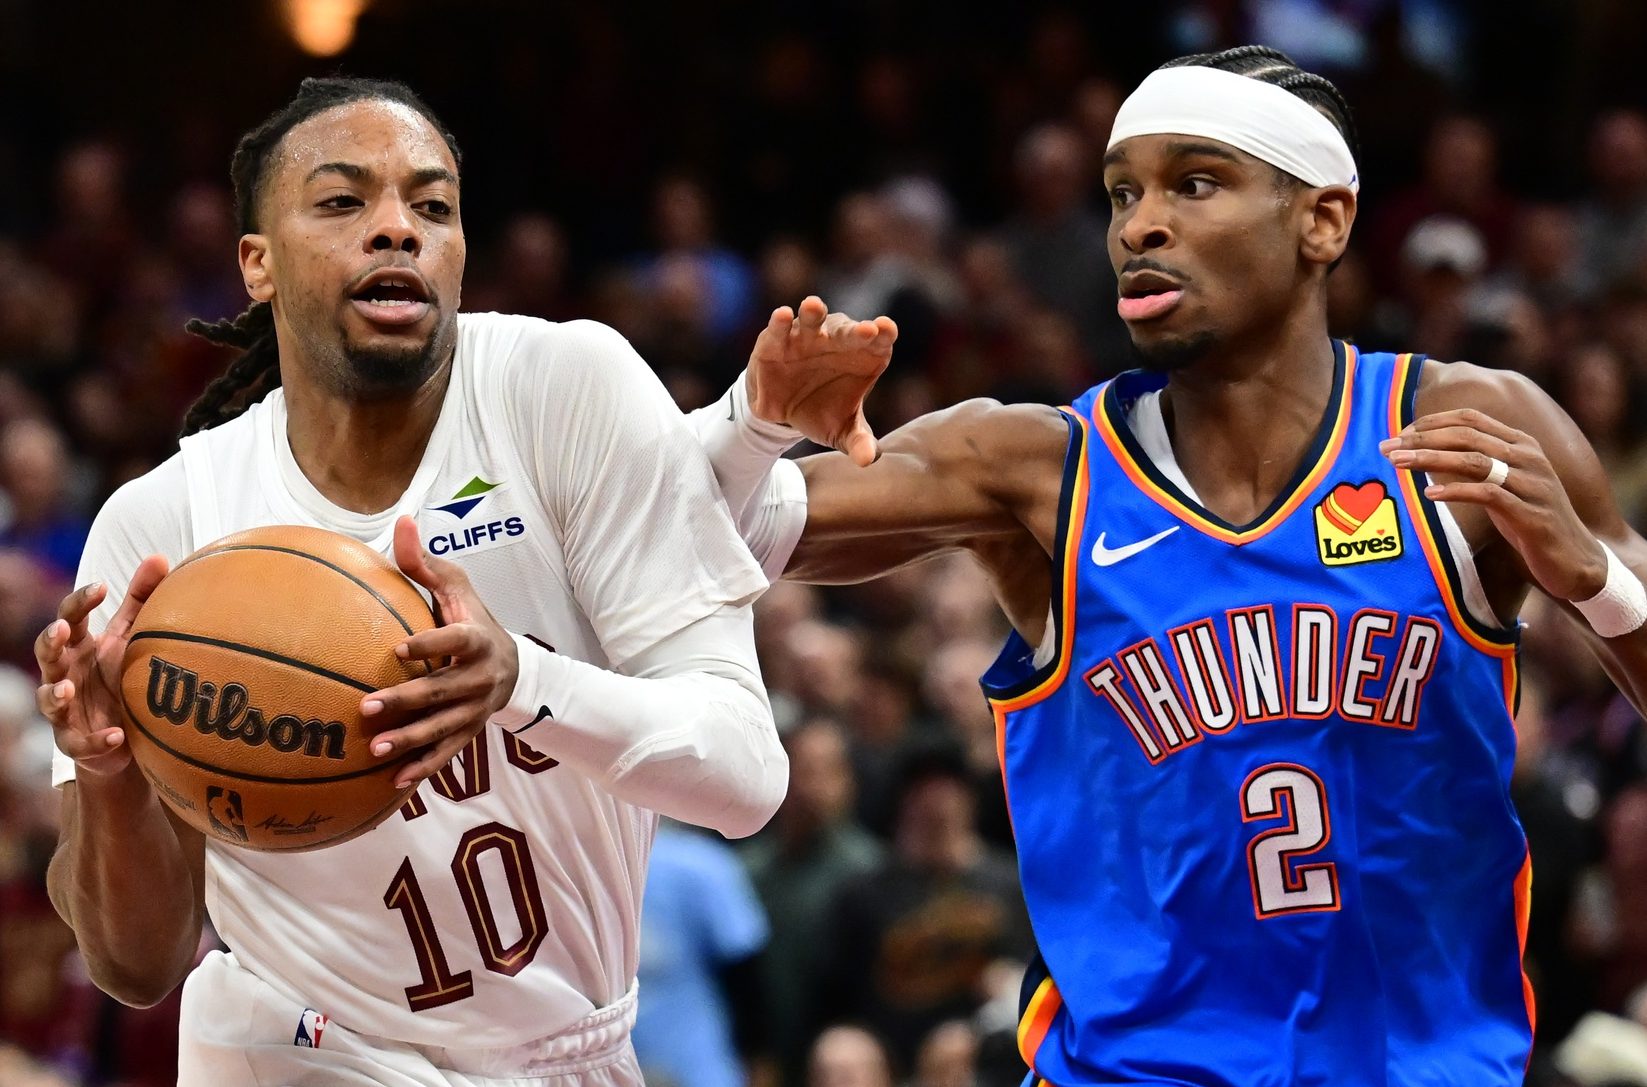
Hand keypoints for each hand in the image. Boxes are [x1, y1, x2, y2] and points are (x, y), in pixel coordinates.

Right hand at [35, 556, 170, 777]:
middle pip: (46, 653)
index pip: (70, 617)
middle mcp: (65, 673)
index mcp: (79, 646)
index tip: (101, 587)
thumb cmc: (123, 676)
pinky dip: (96, 740)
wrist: (128, 735)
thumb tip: (158, 556)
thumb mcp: (132, 638)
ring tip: (67, 688)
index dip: (80, 601)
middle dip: (49, 641)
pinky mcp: (75, 741)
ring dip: (55, 692)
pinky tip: (115, 735)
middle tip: (61, 629)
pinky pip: (80, 742)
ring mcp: (65, 709)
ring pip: (48, 699)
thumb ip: (141, 600)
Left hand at [362, 517, 518, 786]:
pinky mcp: (469, 733)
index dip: (431, 643)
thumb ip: (424, 563)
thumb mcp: (456, 588)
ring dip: (410, 740)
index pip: (456, 639)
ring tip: (376, 749)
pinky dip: (423, 768)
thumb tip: (401, 520)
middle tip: (367, 706)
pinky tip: (394, 781)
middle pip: (443, 690)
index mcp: (476, 639)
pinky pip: (446, 753)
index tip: (398, 648)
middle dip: (407, 701)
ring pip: (443, 728)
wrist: (513, 667)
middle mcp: (480, 678)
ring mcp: (475, 709)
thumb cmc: (471, 619)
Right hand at [746, 294, 896, 466]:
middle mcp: (836, 340)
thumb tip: (868, 460)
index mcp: (862, 355)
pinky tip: (781, 315)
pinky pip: (778, 330)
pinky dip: (779, 323)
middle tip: (866, 330)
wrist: (782, 415)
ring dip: (813, 313)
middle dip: (855, 330)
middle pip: (848, 330)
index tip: (886, 331)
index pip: (878, 340)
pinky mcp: (775, 342)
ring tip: (813, 306)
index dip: (883, 334)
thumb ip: (859, 442)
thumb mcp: (841, 432)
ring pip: (812, 320)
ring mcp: (805, 338)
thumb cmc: (821, 412)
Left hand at [1382, 408, 1606, 601]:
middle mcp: (1528, 457)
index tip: (1401, 433)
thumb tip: (1427, 454)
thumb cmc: (1530, 520)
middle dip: (1423, 439)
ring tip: (1399, 463)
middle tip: (1387, 448)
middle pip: (1467, 436)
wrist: (1575, 559)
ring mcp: (1532, 484)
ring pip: (1474, 461)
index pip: (1472, 419)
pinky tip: (1430, 495)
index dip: (1433, 422)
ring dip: (1431, 459)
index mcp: (1521, 444)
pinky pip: (1488, 495)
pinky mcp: (1531, 514)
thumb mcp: (1503, 486)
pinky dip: (1456, 492)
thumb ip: (1476, 466)